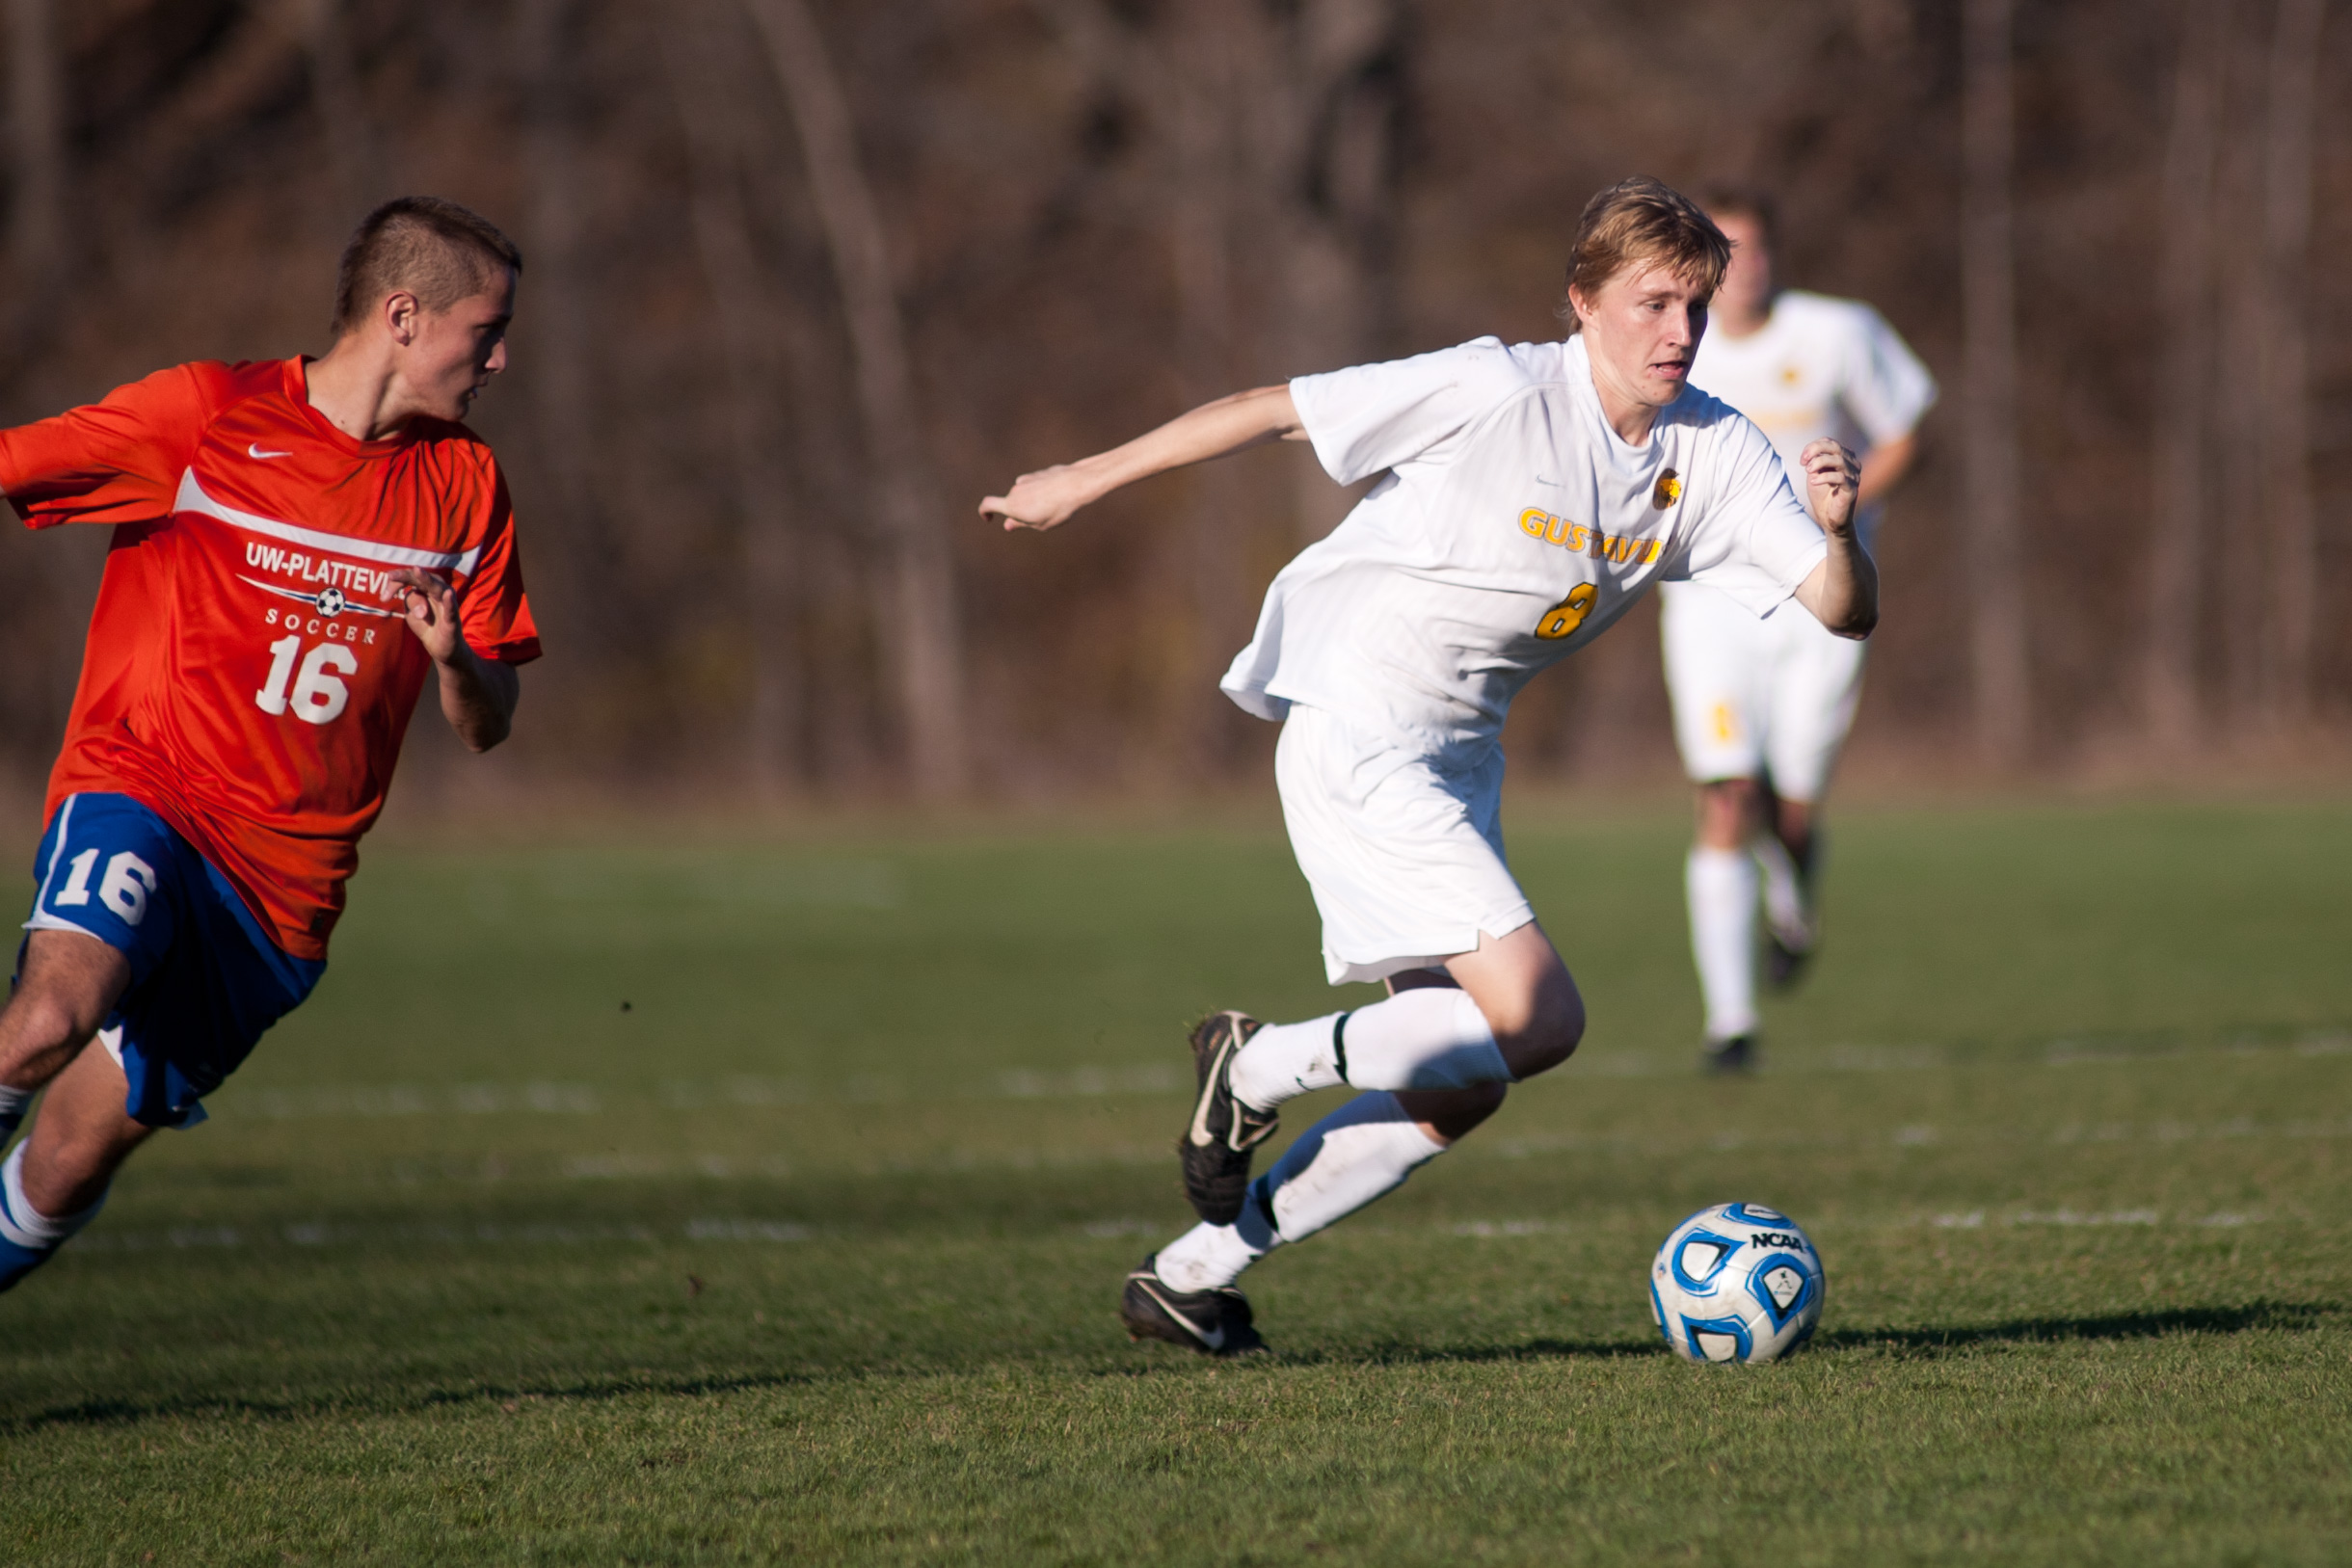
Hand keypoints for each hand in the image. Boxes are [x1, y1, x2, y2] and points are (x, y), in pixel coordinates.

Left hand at [388, 567, 464, 663]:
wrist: (441, 648)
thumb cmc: (426, 626)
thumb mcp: (412, 615)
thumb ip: (411, 604)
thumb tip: (420, 609)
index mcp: (425, 589)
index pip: (409, 578)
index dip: (395, 583)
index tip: (383, 598)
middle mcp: (438, 592)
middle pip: (422, 578)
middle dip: (405, 575)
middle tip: (390, 575)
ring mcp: (446, 605)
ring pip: (436, 588)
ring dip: (425, 580)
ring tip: (417, 571)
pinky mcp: (452, 620)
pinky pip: (451, 609)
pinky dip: (449, 602)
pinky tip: (448, 594)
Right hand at [979, 464, 1097, 532]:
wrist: (1076, 485)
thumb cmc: (1058, 509)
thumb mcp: (1040, 524)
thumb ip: (1021, 524)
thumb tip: (1008, 525)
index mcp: (1012, 505)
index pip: (987, 505)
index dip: (984, 513)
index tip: (989, 519)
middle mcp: (1016, 490)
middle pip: (1012, 503)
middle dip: (1020, 513)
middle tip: (1039, 521)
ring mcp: (1027, 480)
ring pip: (1024, 495)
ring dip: (1032, 503)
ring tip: (1053, 508)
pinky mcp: (1038, 474)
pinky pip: (1034, 486)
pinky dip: (1041, 492)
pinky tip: (1057, 496)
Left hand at [1800, 439, 1859, 535]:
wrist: (1828, 518)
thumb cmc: (1822, 495)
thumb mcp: (1815, 473)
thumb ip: (1814, 461)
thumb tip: (1811, 452)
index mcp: (1844, 457)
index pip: (1830, 442)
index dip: (1814, 446)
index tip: (1802, 459)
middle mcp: (1852, 464)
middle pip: (1836, 447)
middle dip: (1816, 450)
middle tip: (1803, 462)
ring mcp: (1854, 476)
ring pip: (1839, 460)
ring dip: (1820, 463)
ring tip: (1808, 471)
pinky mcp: (1852, 489)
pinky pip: (1841, 478)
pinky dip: (1824, 477)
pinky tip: (1814, 481)